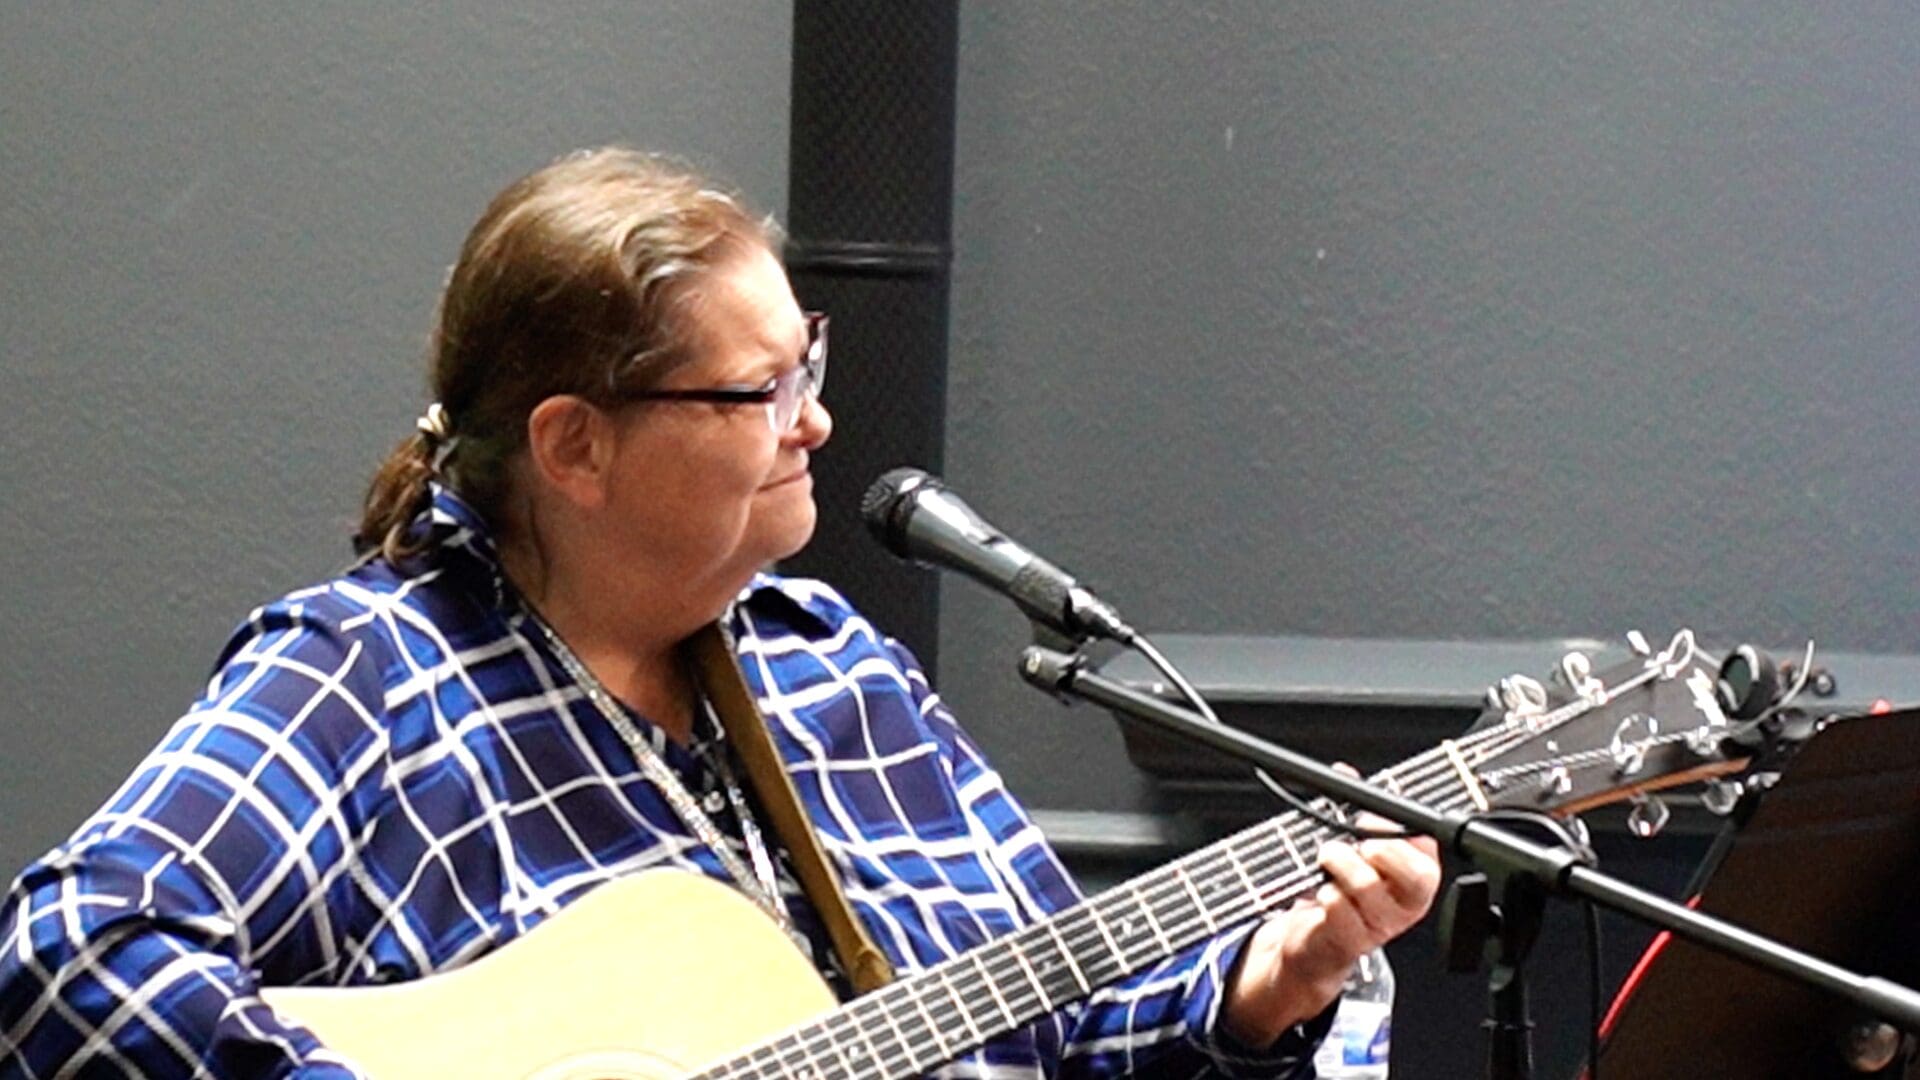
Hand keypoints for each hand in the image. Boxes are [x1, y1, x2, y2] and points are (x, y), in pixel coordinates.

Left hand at [1219, 806, 1440, 1048]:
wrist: (1319, 940)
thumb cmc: (1343, 888)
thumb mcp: (1355, 846)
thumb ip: (1354, 808)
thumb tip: (1344, 772)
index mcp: (1419, 874)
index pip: (1426, 846)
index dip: (1396, 830)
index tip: (1370, 819)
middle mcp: (1408, 902)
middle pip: (1415, 875)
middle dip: (1381, 850)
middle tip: (1358, 845)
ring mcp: (1383, 925)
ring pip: (1368, 886)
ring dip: (1340, 865)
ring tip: (1329, 860)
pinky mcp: (1354, 941)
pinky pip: (1339, 908)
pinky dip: (1324, 893)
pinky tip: (1323, 893)